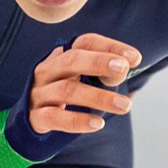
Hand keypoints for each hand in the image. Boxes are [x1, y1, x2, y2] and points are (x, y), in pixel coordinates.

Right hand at [27, 33, 141, 134]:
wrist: (33, 118)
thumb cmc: (67, 93)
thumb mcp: (85, 80)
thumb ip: (106, 74)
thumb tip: (125, 66)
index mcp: (62, 56)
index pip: (85, 43)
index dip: (109, 47)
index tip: (134, 57)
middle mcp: (48, 70)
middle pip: (72, 60)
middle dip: (99, 62)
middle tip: (123, 68)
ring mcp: (39, 93)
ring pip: (67, 91)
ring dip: (98, 97)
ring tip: (124, 105)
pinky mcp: (35, 117)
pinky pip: (54, 117)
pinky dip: (77, 120)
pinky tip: (97, 124)